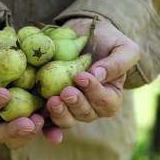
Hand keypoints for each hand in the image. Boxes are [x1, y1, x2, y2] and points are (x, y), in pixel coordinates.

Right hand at [0, 21, 43, 148]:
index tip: (4, 94)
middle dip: (14, 130)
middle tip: (29, 123)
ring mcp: (7, 112)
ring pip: (18, 131)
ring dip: (31, 130)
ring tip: (43, 120)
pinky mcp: (25, 104)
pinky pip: (36, 116)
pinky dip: (47, 122)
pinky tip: (56, 124)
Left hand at [44, 17, 139, 134]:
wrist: (81, 34)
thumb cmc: (107, 40)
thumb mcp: (122, 47)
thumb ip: (117, 63)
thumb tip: (98, 75)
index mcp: (110, 96)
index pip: (106, 102)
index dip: (94, 92)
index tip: (81, 77)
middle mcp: (91, 107)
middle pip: (85, 114)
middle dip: (75, 103)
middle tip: (66, 91)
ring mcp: (70, 108)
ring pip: (67, 120)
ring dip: (60, 114)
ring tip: (53, 101)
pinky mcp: (53, 104)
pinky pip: (49, 121)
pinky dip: (45, 125)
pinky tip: (37, 122)